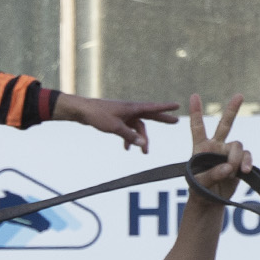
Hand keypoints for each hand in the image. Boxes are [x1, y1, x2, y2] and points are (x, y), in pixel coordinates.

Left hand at [53, 93, 182, 151]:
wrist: (82, 111)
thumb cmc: (98, 115)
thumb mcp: (115, 128)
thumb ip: (130, 136)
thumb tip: (143, 145)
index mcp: (132, 108)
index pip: (153, 107)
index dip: (166, 108)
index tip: (178, 106)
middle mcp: (130, 109)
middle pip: (150, 115)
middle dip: (162, 120)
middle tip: (175, 122)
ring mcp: (124, 114)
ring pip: (137, 127)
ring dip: (140, 139)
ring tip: (144, 154)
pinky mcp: (117, 119)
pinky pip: (128, 129)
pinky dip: (128, 138)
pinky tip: (126, 149)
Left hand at [185, 94, 248, 202]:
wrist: (210, 201)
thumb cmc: (199, 190)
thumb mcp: (198, 183)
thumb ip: (211, 174)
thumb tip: (229, 167)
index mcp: (200, 147)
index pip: (197, 127)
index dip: (196, 112)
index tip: (194, 96)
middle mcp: (216, 146)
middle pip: (225, 125)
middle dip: (232, 110)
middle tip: (240, 96)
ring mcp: (228, 154)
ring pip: (237, 146)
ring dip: (235, 158)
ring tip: (231, 172)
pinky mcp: (240, 162)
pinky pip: (247, 157)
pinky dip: (247, 163)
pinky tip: (245, 170)